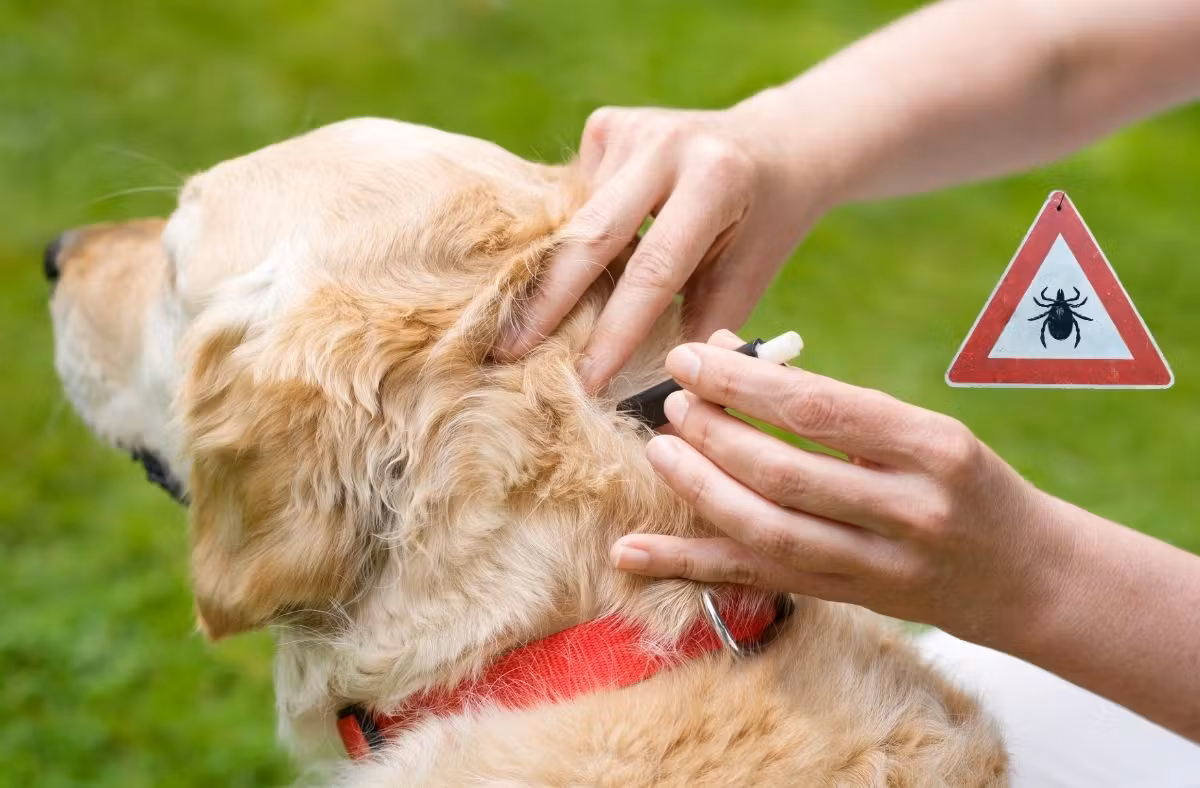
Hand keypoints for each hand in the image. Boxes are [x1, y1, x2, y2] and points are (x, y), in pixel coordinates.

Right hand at [496, 99, 834, 390]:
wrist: (776, 144)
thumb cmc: (762, 225)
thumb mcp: (748, 277)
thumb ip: (700, 328)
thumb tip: (647, 394)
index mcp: (714, 180)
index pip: (653, 270)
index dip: (615, 331)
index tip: (585, 381)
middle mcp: (666, 143)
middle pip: (591, 235)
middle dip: (548, 302)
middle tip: (509, 354)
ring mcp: (631, 128)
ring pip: (576, 219)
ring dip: (555, 274)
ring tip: (522, 328)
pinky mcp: (607, 125)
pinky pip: (574, 199)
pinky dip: (570, 240)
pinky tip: (567, 267)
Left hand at [612, 331, 1077, 646]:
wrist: (1026, 575)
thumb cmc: (964, 482)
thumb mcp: (922, 430)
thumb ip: (835, 405)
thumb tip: (732, 358)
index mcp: (932, 447)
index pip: (820, 409)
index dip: (744, 383)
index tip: (691, 357)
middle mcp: (910, 510)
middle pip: (787, 473)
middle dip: (716, 435)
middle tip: (673, 403)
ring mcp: (880, 566)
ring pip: (769, 531)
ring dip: (700, 491)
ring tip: (659, 452)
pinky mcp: (850, 600)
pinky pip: (758, 580)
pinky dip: (689, 565)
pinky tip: (632, 552)